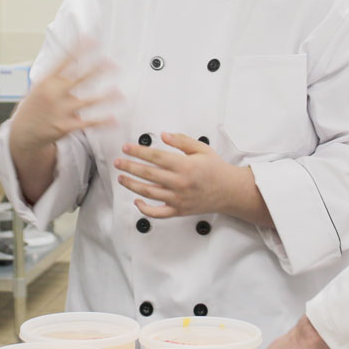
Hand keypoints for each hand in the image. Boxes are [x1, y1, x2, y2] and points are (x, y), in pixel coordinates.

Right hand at [8, 53, 117, 151]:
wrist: (23, 133)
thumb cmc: (34, 107)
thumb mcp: (39, 87)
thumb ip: (56, 75)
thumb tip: (72, 56)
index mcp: (47, 81)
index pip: (65, 60)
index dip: (79, 49)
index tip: (92, 40)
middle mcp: (54, 94)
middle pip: (80, 78)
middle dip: (97, 68)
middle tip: (111, 62)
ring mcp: (60, 110)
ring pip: (89, 101)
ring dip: (106, 96)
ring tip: (119, 92)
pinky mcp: (65, 126)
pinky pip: (88, 123)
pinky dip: (102, 121)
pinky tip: (113, 118)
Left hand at [114, 132, 243, 217]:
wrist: (229, 191)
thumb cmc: (215, 169)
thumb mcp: (201, 148)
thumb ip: (181, 141)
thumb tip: (164, 135)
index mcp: (185, 166)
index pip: (155, 157)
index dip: (138, 152)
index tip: (126, 148)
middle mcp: (179, 183)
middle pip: (148, 174)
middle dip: (129, 167)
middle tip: (118, 162)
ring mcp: (178, 198)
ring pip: (149, 193)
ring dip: (132, 185)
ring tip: (122, 177)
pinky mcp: (178, 210)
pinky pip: (158, 213)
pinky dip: (144, 209)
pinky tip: (136, 201)